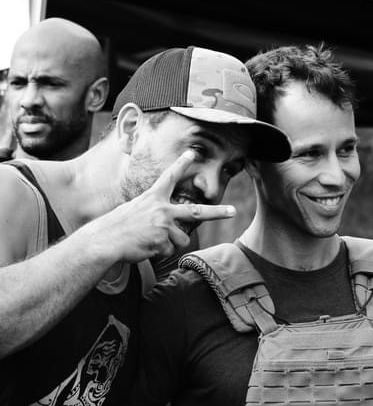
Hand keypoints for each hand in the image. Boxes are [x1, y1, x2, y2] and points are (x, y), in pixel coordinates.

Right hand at [91, 150, 235, 263]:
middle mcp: (162, 209)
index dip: (182, 164)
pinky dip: (159, 253)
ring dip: (170, 244)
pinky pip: (169, 251)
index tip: (193, 153)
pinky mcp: (162, 241)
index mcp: (153, 197)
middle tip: (233, 211)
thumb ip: (155, 213)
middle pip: (197, 211)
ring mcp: (164, 225)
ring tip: (150, 241)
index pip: (170, 177)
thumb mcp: (135, 211)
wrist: (105, 240)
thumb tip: (172, 227)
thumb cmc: (116, 227)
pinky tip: (145, 248)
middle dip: (217, 212)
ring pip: (182, 239)